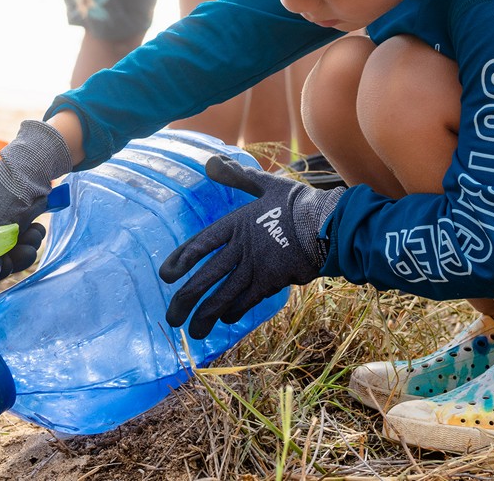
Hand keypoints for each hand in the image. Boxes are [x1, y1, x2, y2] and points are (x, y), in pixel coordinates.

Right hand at [0, 120, 71, 302]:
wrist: (32, 168)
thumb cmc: (5, 200)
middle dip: (9, 262)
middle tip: (20, 251)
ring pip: (9, 258)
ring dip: (24, 250)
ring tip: (31, 233)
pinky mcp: (12, 226)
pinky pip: (21, 245)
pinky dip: (30, 238)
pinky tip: (36, 226)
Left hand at [161, 155, 344, 338]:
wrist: (327, 226)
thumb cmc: (297, 203)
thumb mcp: (265, 184)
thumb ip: (236, 176)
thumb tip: (210, 161)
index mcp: (235, 224)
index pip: (200, 244)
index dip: (181, 260)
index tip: (165, 275)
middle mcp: (240, 249)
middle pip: (206, 277)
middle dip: (186, 300)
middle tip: (171, 318)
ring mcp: (255, 268)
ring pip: (223, 296)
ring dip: (206, 315)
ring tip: (192, 332)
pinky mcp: (272, 283)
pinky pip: (248, 301)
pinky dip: (235, 311)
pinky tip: (226, 320)